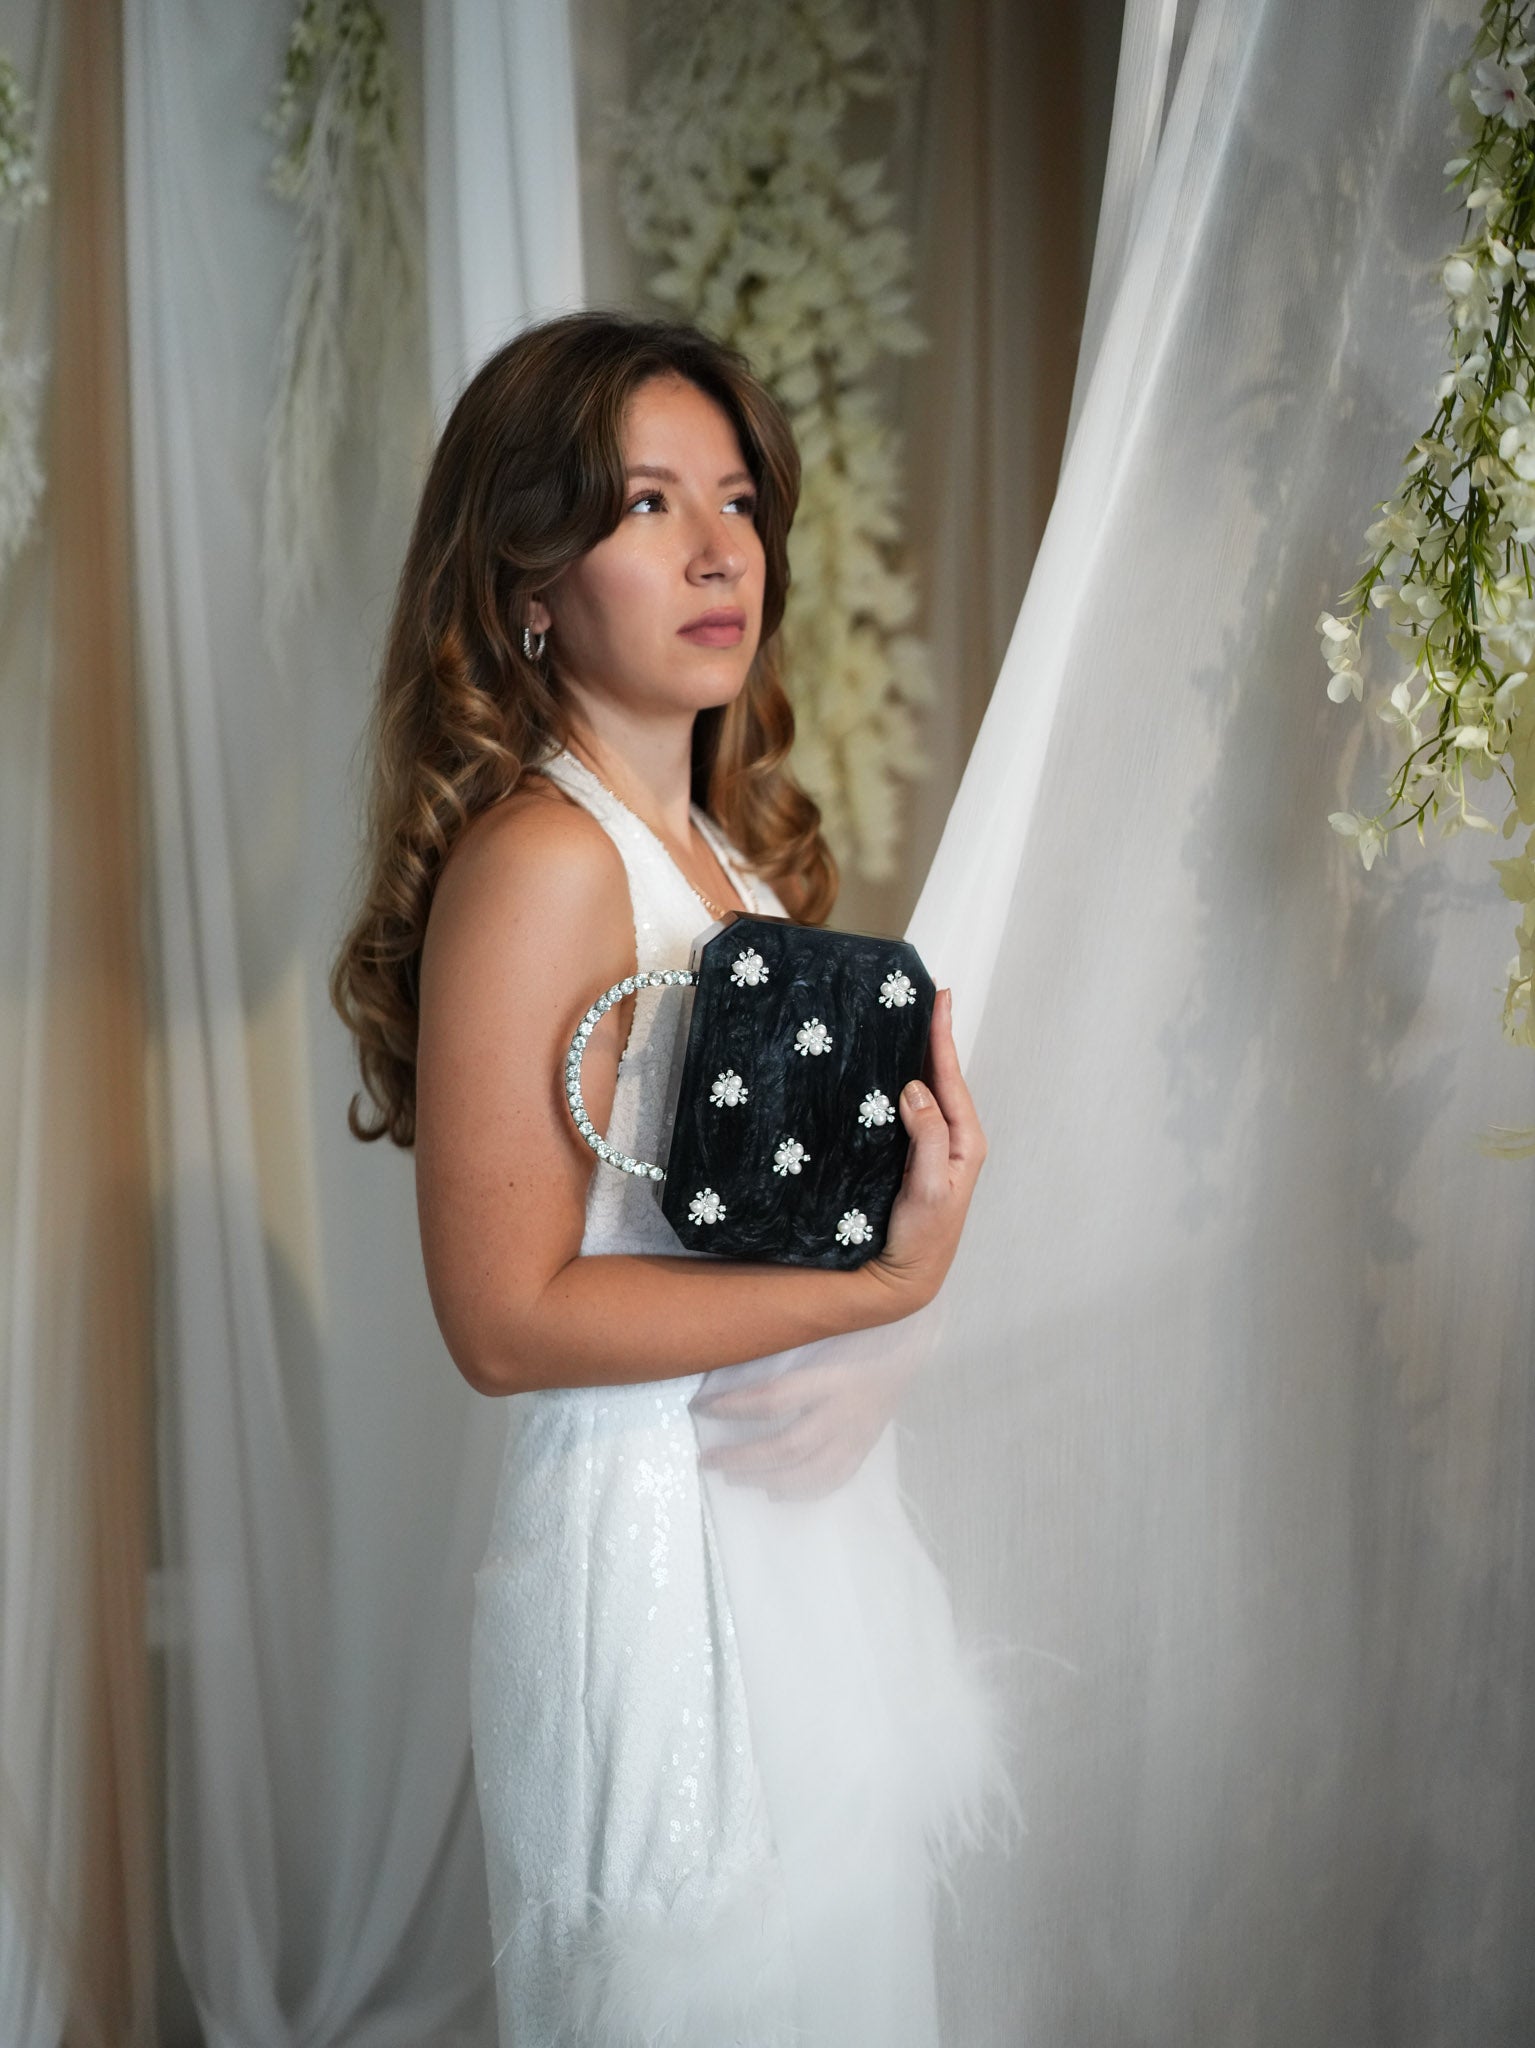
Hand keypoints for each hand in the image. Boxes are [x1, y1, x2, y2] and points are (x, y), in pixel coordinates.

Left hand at [694, 1344, 918, 1500]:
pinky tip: (776, 1492)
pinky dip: (803, 1491)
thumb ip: (784, 1347)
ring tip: (732, 1478)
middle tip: (706, 1459)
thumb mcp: (821, 1329)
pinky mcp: (866, 1446)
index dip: (733, 1406)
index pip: (773, 1398)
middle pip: (787, 1447)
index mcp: (830, 1376)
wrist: (911, 1339)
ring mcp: (857, 1435)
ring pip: (809, 1473)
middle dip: (742, 1458)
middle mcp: (844, 1412)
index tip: (699, 1407)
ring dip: (766, 1480)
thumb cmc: (857, 1326)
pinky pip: (834, 1479)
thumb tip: (728, 1358)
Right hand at [865, 986, 985, 1318]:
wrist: (904, 1276)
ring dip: (914, 1057)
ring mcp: (931, 1146)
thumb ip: (928, 1135)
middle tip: (922, 996)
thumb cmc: (924, 1235)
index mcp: (966, 1140)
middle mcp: (953, 1137)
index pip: (950, 1077)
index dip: (942, 1036)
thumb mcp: (931, 1186)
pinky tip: (884, 1071)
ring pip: (924, 1090)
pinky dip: (897, 1084)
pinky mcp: (910, 1155)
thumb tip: (916, 1087)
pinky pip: (907, 1109)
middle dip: (931, 1037)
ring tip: (904, 1021)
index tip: (940, 997)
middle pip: (940, 1076)